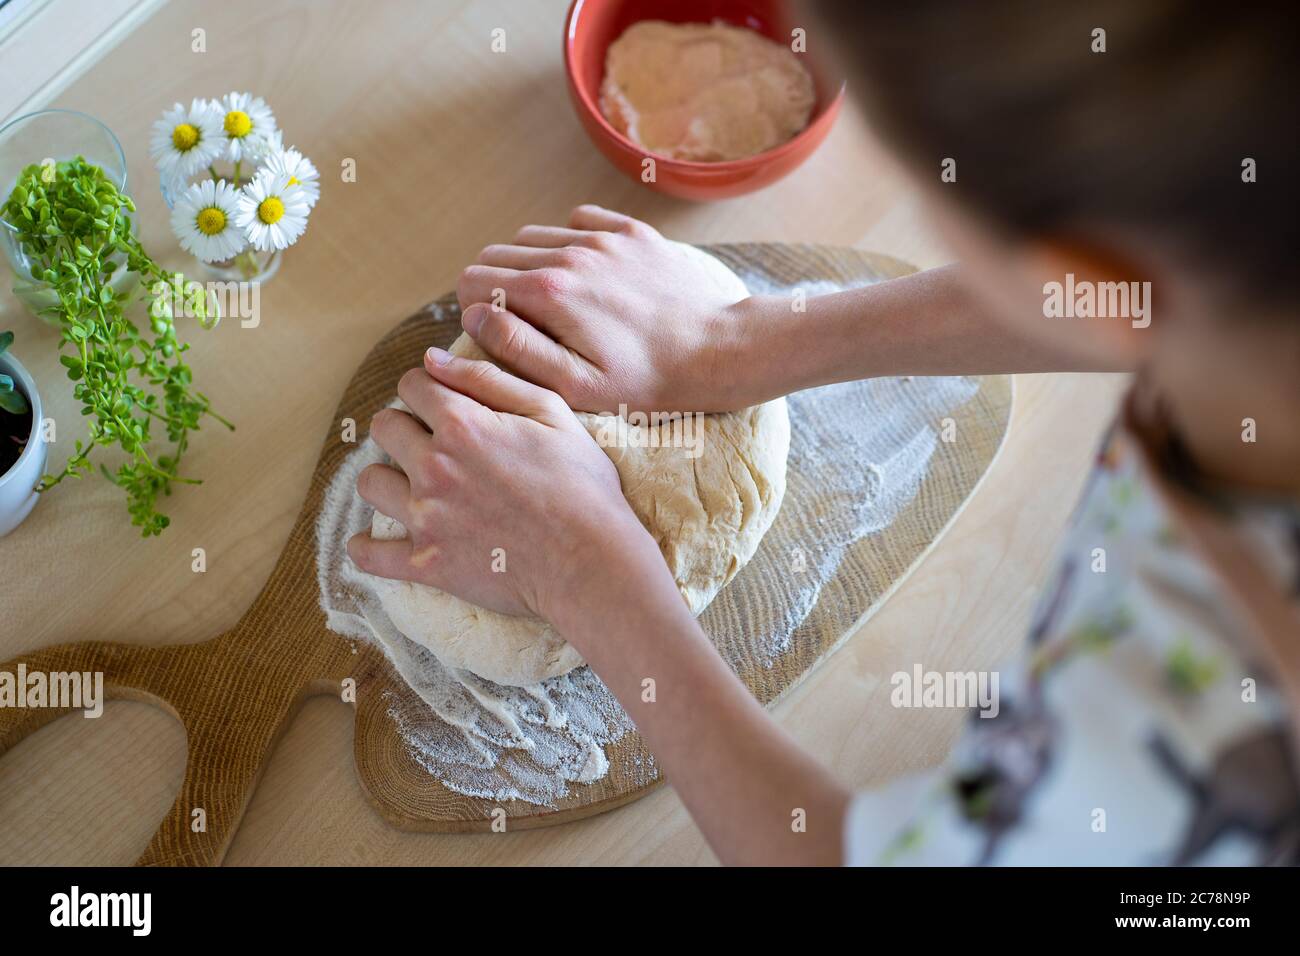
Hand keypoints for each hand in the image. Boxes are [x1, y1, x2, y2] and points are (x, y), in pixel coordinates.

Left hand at [347, 347, 655, 621]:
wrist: (590, 561)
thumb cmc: (582, 484)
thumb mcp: (552, 413)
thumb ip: (489, 378)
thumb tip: (433, 357)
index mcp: (463, 425)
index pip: (412, 386)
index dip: (428, 389)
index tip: (443, 403)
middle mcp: (434, 467)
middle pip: (383, 427)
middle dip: (404, 427)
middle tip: (431, 443)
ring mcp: (426, 517)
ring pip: (369, 482)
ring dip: (387, 478)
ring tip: (412, 486)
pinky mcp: (426, 563)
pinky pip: (369, 555)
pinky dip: (366, 548)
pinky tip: (374, 542)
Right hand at [456, 204, 751, 413]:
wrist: (719, 351)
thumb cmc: (647, 381)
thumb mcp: (575, 385)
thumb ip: (515, 348)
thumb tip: (473, 316)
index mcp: (549, 292)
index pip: (474, 279)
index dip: (474, 309)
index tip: (494, 333)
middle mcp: (572, 253)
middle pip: (498, 253)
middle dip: (495, 286)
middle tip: (519, 322)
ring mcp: (604, 237)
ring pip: (534, 236)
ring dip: (530, 265)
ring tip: (553, 304)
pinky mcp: (631, 232)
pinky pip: (578, 221)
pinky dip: (569, 243)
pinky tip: (585, 276)